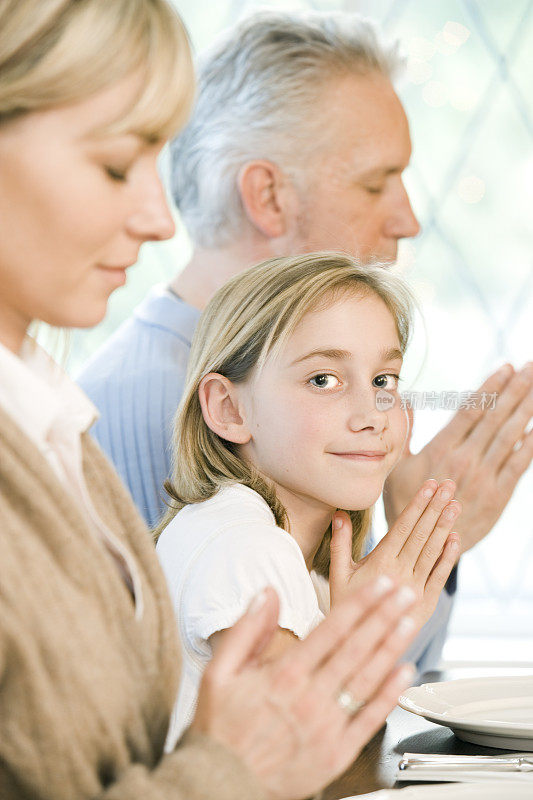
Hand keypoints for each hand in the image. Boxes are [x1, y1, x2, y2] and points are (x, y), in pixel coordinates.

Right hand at [192, 580, 416, 799]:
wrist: (223, 785)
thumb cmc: (220, 728)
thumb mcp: (219, 671)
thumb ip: (247, 629)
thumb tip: (267, 594)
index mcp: (284, 674)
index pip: (332, 629)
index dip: (360, 603)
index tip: (379, 585)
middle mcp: (310, 696)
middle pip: (357, 648)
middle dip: (384, 616)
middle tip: (405, 593)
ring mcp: (327, 726)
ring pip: (368, 678)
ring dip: (392, 647)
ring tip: (411, 622)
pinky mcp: (337, 753)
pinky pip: (370, 719)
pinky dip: (390, 695)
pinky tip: (405, 673)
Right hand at [329, 479, 460, 630]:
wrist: (358, 648)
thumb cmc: (345, 608)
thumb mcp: (337, 575)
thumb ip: (339, 543)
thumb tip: (339, 514)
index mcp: (380, 563)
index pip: (403, 527)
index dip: (418, 505)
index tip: (429, 485)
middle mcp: (401, 573)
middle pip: (422, 534)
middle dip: (436, 507)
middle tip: (449, 485)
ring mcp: (416, 588)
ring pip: (433, 552)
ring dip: (445, 526)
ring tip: (455, 504)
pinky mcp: (426, 603)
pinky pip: (439, 576)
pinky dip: (448, 557)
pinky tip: (455, 539)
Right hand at [384, 363, 532, 552]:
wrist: (421, 544)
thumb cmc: (406, 501)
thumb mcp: (397, 465)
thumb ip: (406, 432)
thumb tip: (404, 400)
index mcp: (441, 449)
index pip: (472, 410)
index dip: (491, 387)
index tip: (507, 367)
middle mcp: (465, 460)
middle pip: (495, 417)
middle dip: (516, 390)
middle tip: (531, 367)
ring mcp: (483, 478)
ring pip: (510, 436)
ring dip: (526, 409)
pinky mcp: (498, 496)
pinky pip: (518, 465)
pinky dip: (530, 444)